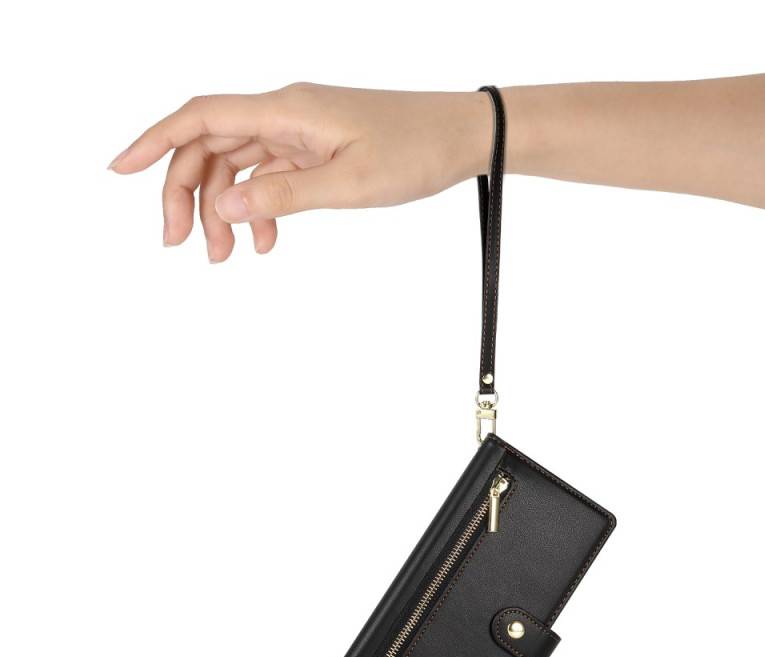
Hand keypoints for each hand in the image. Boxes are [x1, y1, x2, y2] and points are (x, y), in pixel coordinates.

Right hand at [109, 83, 491, 261]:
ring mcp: (301, 133)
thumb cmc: (417, 151)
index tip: (119, 170)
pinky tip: (265, 241)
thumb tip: (224, 205)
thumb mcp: (350, 182)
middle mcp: (286, 115)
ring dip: (224, 208)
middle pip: (212, 145)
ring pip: (240, 165)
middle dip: (188, 193)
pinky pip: (271, 176)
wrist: (463, 138)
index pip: (201, 116)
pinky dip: (260, 208)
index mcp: (287, 110)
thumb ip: (285, 194)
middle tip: (180, 245)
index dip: (155, 141)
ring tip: (224, 256)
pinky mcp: (317, 150)